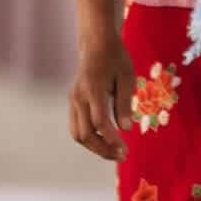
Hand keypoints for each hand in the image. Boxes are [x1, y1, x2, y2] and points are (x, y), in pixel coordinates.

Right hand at [67, 35, 136, 160]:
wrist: (96, 44)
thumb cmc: (116, 59)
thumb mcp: (127, 77)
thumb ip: (125, 103)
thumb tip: (126, 130)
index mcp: (92, 88)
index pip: (99, 122)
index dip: (112, 139)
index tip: (125, 149)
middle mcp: (78, 96)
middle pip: (85, 134)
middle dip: (103, 149)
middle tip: (123, 155)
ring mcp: (72, 101)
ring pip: (77, 135)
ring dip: (95, 148)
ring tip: (115, 153)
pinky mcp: (73, 104)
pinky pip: (77, 128)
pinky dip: (90, 139)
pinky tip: (106, 142)